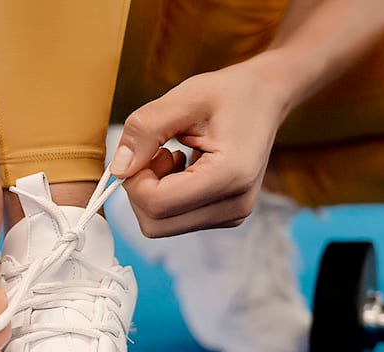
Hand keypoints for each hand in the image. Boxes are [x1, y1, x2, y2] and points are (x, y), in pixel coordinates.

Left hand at [110, 58, 292, 237]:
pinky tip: (183, 168)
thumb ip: (145, 129)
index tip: (146, 149)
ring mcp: (232, 216)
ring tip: (174, 156)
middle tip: (157, 152)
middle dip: (141, 189)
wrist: (265, 99)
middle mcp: (235, 205)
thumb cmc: (229, 93)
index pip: (157, 203)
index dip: (135, 180)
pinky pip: (175, 220)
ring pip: (161, 226)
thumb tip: (118, 169)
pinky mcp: (225, 217)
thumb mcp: (184, 97)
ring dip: (153, 193)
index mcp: (230, 175)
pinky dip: (166, 197)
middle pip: (155, 224)